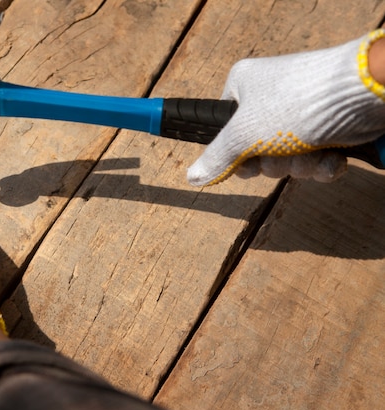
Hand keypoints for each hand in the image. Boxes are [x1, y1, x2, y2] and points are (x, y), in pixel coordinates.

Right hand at [188, 29, 384, 185]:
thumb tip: (191, 176)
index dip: (233, 153)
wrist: (364, 93)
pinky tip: (333, 156)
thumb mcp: (244, 135)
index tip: (244, 160)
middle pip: (256, 152)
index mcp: (244, 88)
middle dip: (274, 162)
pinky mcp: (329, 126)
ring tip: (313, 149)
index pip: (224, 131)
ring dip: (300, 165)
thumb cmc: (296, 103)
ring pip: (288, 159)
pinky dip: (323, 164)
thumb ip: (216, 158)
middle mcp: (270, 99)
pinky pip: (315, 159)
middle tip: (283, 151)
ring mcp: (301, 113)